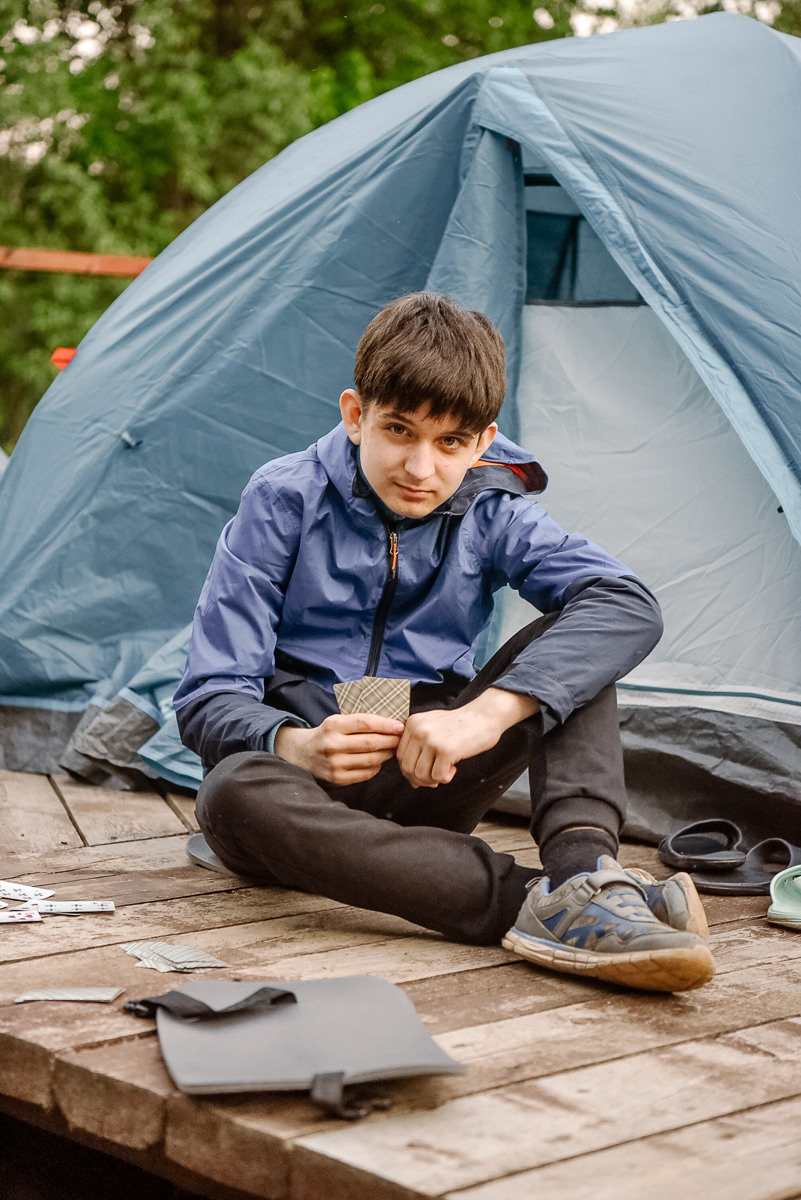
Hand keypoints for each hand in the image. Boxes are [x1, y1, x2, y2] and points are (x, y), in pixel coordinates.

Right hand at [274, 714, 403, 784]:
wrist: (304, 753)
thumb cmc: (328, 734)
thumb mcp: (338, 721)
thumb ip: (360, 721)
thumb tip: (391, 724)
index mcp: (333, 725)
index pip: (364, 723)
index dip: (385, 724)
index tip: (400, 726)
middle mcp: (332, 744)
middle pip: (370, 743)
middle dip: (390, 740)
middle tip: (400, 738)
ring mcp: (334, 763)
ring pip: (371, 759)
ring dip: (386, 754)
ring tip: (392, 748)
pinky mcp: (338, 778)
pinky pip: (366, 773)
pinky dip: (377, 766)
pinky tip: (378, 760)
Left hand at [396, 688, 538, 788]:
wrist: (485, 716)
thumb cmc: (461, 725)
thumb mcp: (433, 728)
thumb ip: (418, 748)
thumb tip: (412, 779)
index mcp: (413, 723)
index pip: (400, 755)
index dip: (410, 770)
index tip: (423, 774)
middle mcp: (419, 730)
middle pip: (407, 767)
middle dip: (420, 779)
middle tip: (435, 778)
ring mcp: (432, 739)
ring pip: (420, 774)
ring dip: (433, 780)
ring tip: (446, 771)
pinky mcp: (446, 750)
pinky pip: (438, 776)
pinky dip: (446, 777)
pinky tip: (454, 767)